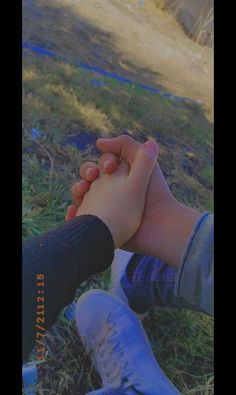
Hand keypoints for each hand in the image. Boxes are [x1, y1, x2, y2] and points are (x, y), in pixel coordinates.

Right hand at [67, 136, 200, 266]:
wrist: (158, 229)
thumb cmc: (154, 195)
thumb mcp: (145, 164)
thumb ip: (127, 145)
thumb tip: (99, 143)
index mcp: (124, 176)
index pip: (105, 162)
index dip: (105, 161)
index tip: (110, 168)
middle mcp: (113, 190)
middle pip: (91, 175)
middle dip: (87, 172)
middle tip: (91, 178)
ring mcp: (105, 207)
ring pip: (83, 194)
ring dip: (78, 190)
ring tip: (81, 193)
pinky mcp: (100, 224)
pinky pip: (81, 217)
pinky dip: (75, 213)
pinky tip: (74, 211)